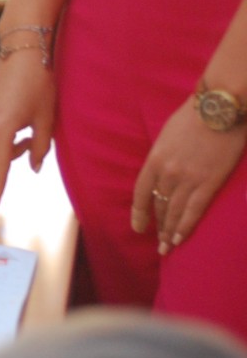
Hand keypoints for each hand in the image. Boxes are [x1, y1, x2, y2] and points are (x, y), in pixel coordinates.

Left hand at [131, 100, 246, 254]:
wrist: (219, 109)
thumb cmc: (194, 117)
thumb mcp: (167, 135)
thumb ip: (163, 156)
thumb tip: (162, 171)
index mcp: (155, 159)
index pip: (141, 192)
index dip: (139, 213)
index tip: (138, 227)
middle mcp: (168, 172)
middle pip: (159, 205)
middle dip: (157, 226)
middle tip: (158, 243)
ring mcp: (188, 179)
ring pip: (174, 212)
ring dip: (170, 232)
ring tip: (168, 248)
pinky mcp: (209, 182)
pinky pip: (194, 211)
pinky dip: (185, 227)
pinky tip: (180, 239)